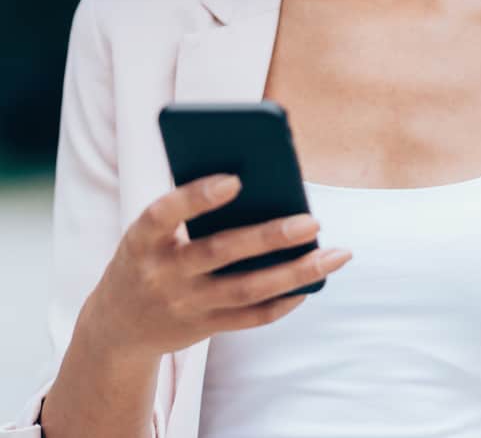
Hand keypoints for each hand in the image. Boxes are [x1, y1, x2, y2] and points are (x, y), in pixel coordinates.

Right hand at [86, 173, 351, 361]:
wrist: (116, 324)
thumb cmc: (148, 254)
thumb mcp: (151, 231)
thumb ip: (190, 208)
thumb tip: (259, 182)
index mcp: (141, 239)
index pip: (164, 213)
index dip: (197, 197)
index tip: (235, 178)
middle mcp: (160, 274)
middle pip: (219, 253)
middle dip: (269, 238)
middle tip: (313, 220)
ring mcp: (182, 306)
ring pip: (246, 290)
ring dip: (296, 273)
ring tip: (337, 254)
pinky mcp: (202, 330)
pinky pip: (250, 318)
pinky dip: (283, 301)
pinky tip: (312, 283)